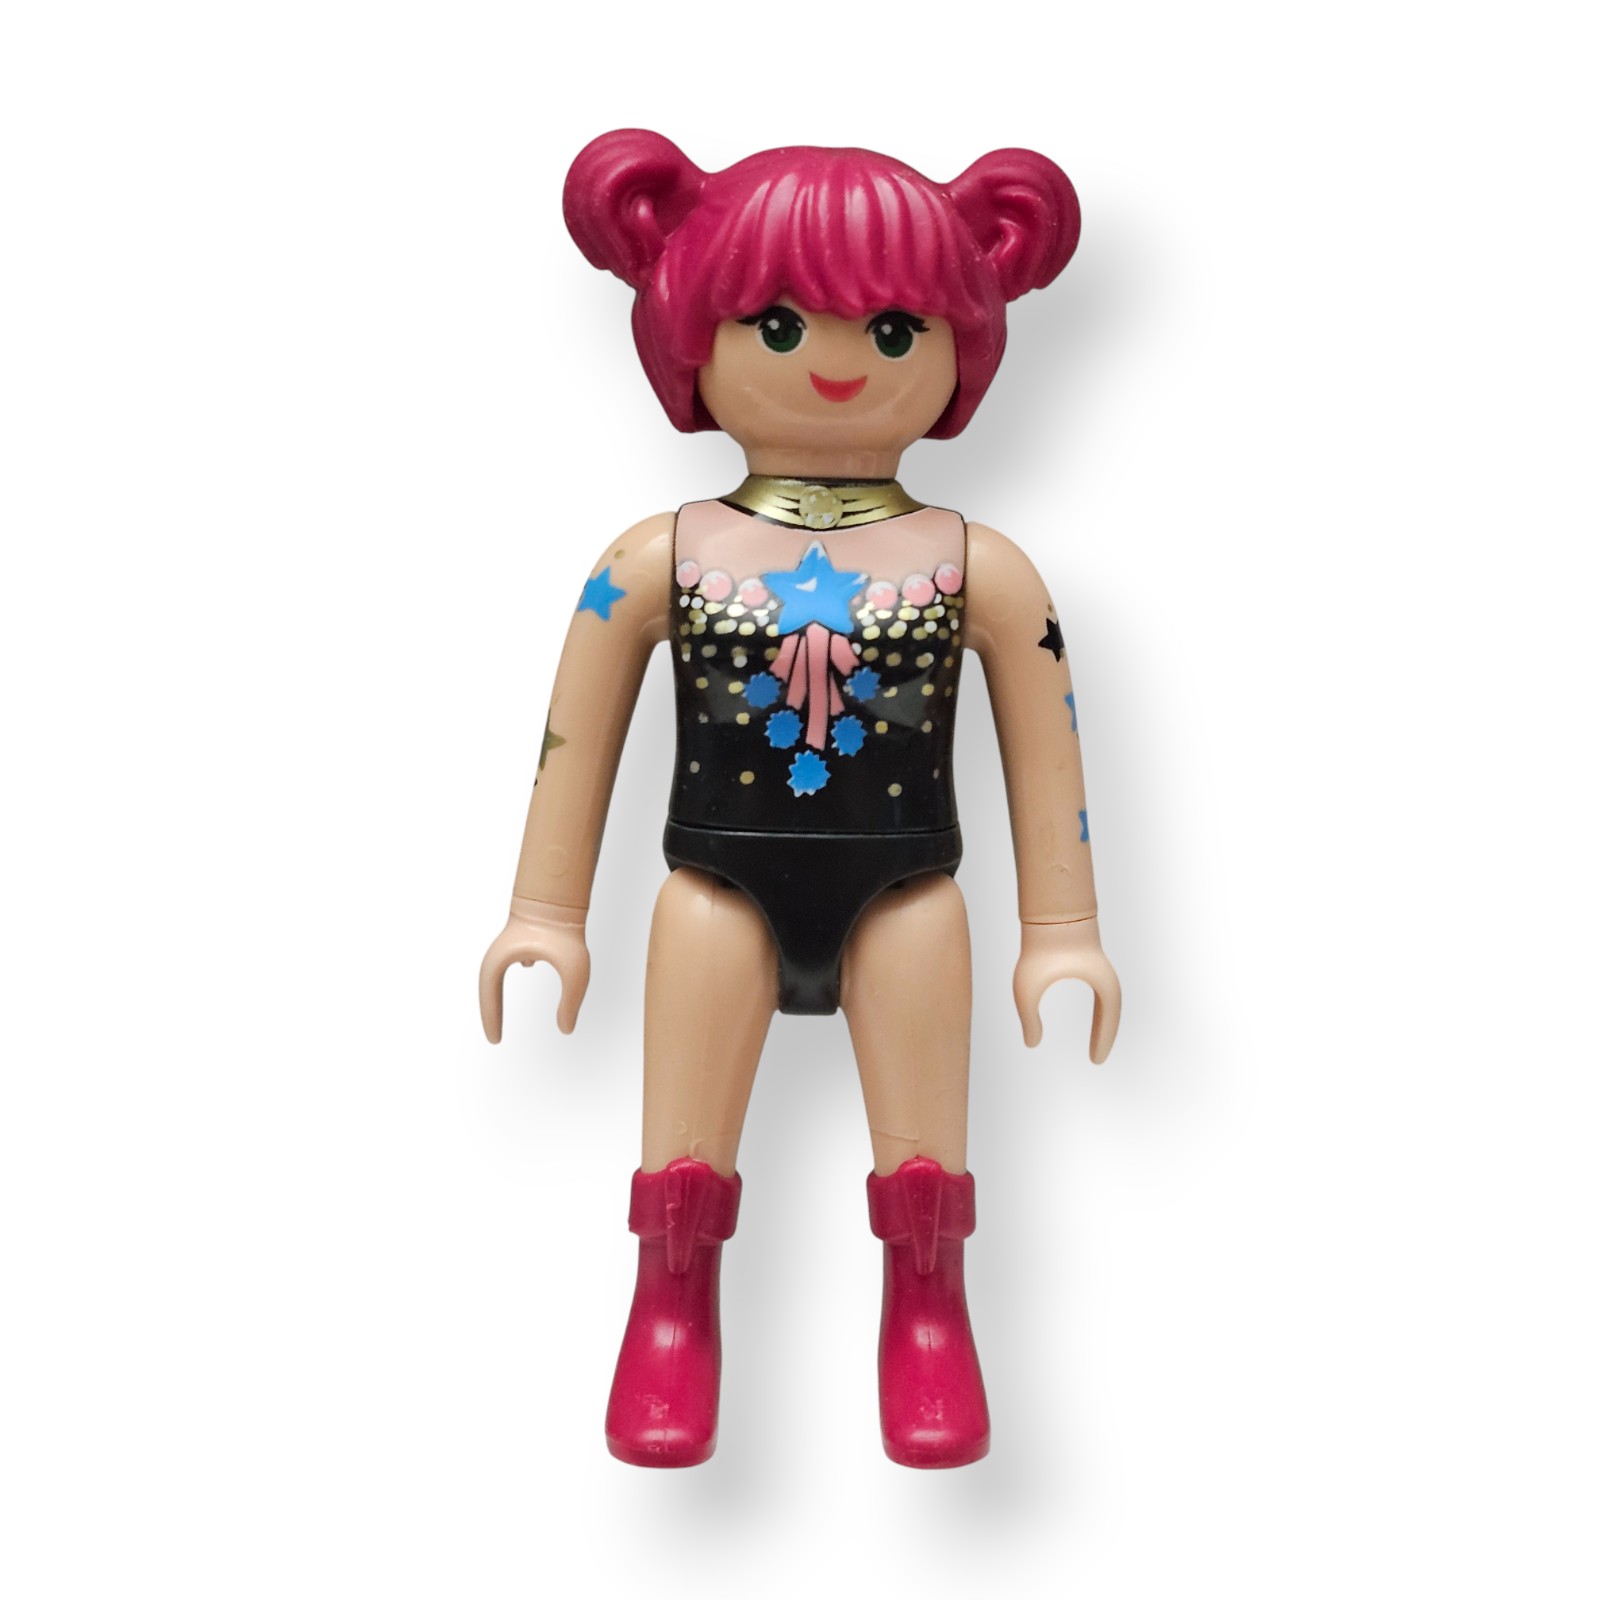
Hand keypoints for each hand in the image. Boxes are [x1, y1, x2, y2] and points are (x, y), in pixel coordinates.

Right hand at [478, 896, 590, 1041]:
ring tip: (501, 1011)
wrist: (563, 893)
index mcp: (502, 960)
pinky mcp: (524, 933)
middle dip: (492, 1011)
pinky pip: (516, 954)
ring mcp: (511, 941)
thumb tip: (566, 1029)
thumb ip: (570, 1003)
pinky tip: (531, 965)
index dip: (491, 1020)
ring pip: (500, 970)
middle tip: (495, 1036)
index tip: (496, 1040)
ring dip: (500, 990)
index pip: (489, 996)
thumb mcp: (574, 971)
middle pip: (488, 987)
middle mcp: (501, 952)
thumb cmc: (566, 930)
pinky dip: (520, 965)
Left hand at [1013, 916, 1121, 1061]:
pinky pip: (1100, 991)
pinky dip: (1099, 1008)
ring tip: (1097, 1042)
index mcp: (1101, 983)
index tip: (1095, 1061)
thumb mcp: (1028, 988)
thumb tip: (1031, 1043)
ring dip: (1104, 1022)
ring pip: (1109, 1002)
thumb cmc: (1039, 947)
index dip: (1103, 1041)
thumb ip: (1029, 1018)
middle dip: (1106, 1035)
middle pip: (1113, 1012)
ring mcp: (1099, 967)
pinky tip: (1092, 1016)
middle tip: (1097, 1057)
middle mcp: (1105, 975)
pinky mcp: (1090, 960)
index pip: (1109, 1019)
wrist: (1047, 911)